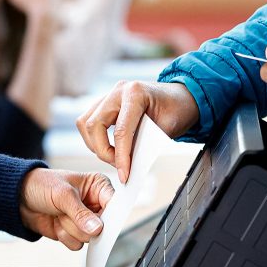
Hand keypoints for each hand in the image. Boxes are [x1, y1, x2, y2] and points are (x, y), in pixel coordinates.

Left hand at [19, 169, 114, 249]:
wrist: (19, 199)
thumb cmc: (41, 185)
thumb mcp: (62, 195)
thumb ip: (80, 213)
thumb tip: (96, 228)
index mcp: (98, 187)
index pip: (114, 204)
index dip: (109, 216)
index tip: (100, 222)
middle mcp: (94, 204)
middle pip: (103, 226)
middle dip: (82, 223)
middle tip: (67, 213)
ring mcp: (84, 220)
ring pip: (89, 237)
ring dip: (70, 229)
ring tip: (59, 215)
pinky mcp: (74, 233)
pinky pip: (77, 244)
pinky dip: (64, 236)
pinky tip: (56, 223)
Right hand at [77, 80, 198, 183]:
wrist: (180, 97)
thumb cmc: (177, 109)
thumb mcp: (167, 129)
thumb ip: (146, 145)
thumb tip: (128, 164)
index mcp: (135, 93)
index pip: (121, 131)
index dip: (120, 157)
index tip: (124, 175)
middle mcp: (118, 91)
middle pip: (94, 125)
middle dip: (103, 151)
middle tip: (118, 166)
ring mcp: (109, 95)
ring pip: (86, 122)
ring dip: (95, 145)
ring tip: (113, 157)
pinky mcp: (104, 102)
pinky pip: (89, 120)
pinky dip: (94, 138)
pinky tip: (109, 147)